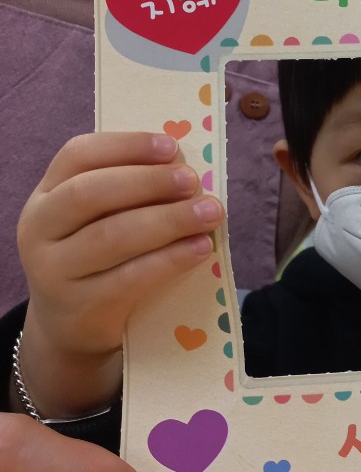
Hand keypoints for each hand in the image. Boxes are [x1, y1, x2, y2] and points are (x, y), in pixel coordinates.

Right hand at [16, 132, 222, 418]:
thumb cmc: (96, 258)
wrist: (69, 325)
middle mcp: (40, 228)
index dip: (126, 146)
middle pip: (92, 193)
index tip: (171, 147)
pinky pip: (130, 277)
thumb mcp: (96, 219)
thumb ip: (127, 191)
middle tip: (193, 181)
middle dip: (149, 182)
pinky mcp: (80, 306)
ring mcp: (54, 270)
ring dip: (168, 220)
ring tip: (210, 213)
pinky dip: (170, 259)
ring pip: (112, 236)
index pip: (78, 155)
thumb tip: (184, 167)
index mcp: (46, 194)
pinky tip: (200, 248)